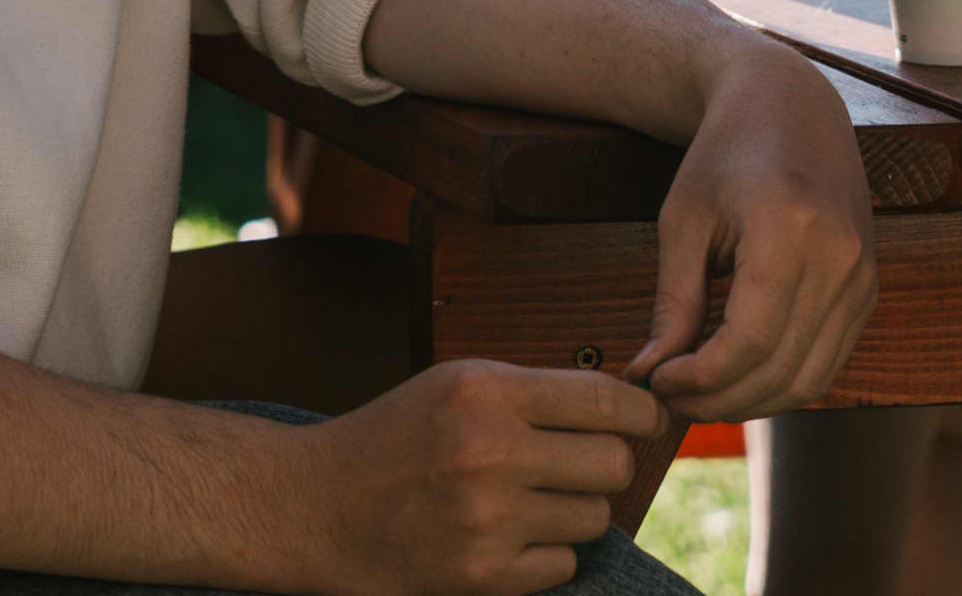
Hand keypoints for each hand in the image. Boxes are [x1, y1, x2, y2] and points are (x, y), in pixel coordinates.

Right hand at [294, 360, 662, 595]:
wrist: (315, 507)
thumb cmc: (393, 437)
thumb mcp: (456, 384)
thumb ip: (535, 391)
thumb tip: (627, 406)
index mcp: (484, 392)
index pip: (606, 400)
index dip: (639, 411)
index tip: (646, 420)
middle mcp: (490, 453)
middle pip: (614, 464)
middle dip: (606, 465)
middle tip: (576, 465)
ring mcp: (487, 520)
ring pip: (593, 517)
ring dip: (573, 511)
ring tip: (527, 500)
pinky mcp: (482, 577)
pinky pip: (562, 565)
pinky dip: (546, 555)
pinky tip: (505, 536)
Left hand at [631, 41, 876, 419]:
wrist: (788, 105)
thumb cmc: (724, 155)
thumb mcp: (683, 222)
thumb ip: (673, 305)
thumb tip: (650, 377)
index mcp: (791, 229)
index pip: (748, 342)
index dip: (699, 378)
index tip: (656, 380)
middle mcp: (840, 257)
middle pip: (781, 370)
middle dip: (718, 399)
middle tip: (669, 396)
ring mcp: (863, 276)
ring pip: (809, 379)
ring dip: (750, 402)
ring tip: (699, 390)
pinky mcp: (868, 289)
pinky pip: (828, 361)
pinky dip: (781, 382)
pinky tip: (738, 373)